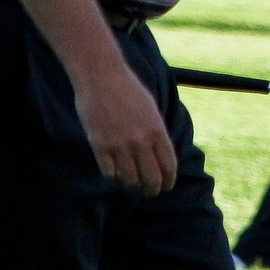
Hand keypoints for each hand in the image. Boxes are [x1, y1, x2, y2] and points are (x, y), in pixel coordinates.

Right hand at [74, 64, 177, 196]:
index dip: (169, 180)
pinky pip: (109, 173)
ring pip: (129, 180)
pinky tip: (115, 175)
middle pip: (151, 178)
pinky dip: (113, 178)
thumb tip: (159, 153)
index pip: (169, 165)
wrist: (101, 76)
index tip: (167, 186)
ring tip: (132, 186)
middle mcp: (140, 141)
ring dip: (132, 187)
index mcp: (157, 130)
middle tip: (150, 192)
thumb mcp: (150, 109)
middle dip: (153, 190)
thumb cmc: (127, 88)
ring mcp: (119, 145)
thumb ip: (155, 131)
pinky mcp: (99, 146)